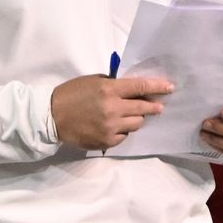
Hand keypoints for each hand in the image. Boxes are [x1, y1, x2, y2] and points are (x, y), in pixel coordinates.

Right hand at [50, 75, 170, 150]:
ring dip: (136, 118)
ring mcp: (111, 126)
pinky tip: (114, 126)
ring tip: (128, 116)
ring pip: (137, 123)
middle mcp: (113, 108)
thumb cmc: (72, 94)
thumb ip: (114, 85)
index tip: (170, 87)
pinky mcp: (107, 141)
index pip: (140, 86)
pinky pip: (125, 135)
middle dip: (154, 106)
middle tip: (159, 107)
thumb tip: (134, 90)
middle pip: (143, 108)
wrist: (52, 116)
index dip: (158, 86)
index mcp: (109, 89)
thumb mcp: (93, 81)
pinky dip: (123, 130)